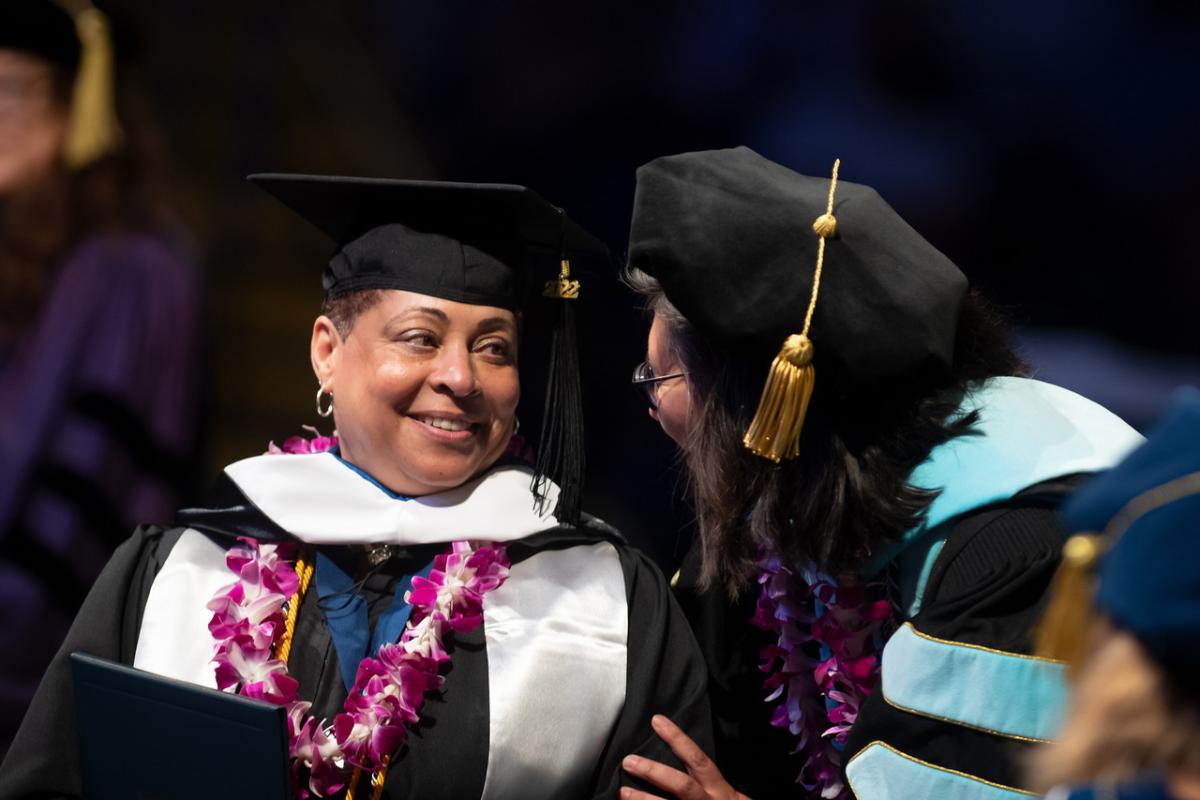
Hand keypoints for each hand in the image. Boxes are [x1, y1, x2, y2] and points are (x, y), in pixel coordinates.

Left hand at [620, 714, 749, 799]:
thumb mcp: (725, 792)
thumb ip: (705, 777)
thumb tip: (679, 752)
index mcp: (719, 789)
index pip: (697, 759)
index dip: (678, 739)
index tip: (657, 721)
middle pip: (680, 785)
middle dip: (654, 772)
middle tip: (629, 760)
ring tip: (622, 792)